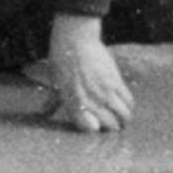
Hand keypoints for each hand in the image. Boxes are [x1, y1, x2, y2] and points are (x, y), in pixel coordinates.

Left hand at [36, 15, 133, 133]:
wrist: (74, 40)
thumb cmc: (61, 60)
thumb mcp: (55, 83)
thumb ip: (52, 101)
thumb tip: (43, 113)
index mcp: (73, 103)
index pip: (88, 128)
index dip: (95, 132)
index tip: (97, 130)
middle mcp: (89, 100)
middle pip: (110, 125)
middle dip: (112, 128)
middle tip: (114, 126)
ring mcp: (104, 91)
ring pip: (123, 114)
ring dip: (124, 120)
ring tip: (123, 120)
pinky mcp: (115, 81)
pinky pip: (128, 100)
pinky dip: (129, 105)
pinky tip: (126, 105)